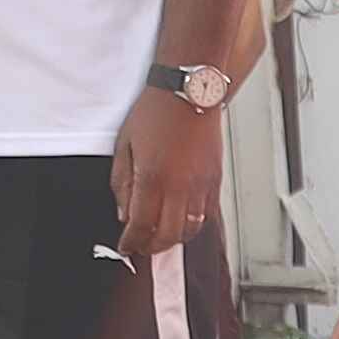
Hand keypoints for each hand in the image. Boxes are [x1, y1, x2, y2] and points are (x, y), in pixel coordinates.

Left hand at [111, 85, 224, 262]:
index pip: (141, 224)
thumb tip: (124, 213)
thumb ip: (122, 182)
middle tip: (141, 246)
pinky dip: (193, 225)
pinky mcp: (215, 179)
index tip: (125, 245)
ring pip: (190, 229)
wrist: (188, 91)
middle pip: (168, 235)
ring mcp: (201, 184)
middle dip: (152, 246)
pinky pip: (207, 214)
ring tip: (160, 237)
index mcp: (153, 177)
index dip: (132, 241)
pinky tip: (181, 222)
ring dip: (173, 239)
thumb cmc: (155, 112)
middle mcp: (179, 186)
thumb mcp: (125, 145)